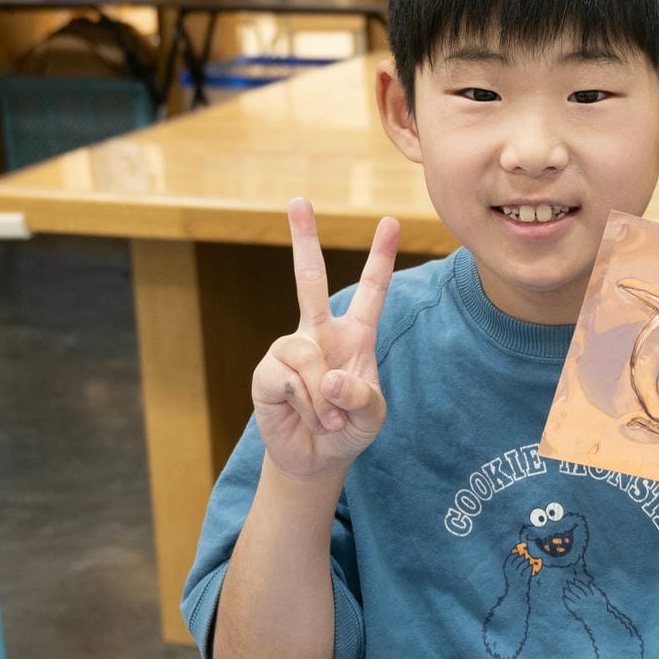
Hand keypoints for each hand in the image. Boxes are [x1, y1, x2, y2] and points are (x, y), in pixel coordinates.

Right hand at [251, 198, 399, 482]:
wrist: (316, 458)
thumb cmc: (349, 429)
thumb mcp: (373, 416)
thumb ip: (363, 397)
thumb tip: (332, 377)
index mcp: (355, 335)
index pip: (371, 291)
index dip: (381, 258)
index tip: (391, 221)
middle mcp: (319, 333)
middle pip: (310, 279)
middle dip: (303, 238)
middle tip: (298, 199)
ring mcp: (290, 350)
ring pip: (309, 358)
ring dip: (325, 400)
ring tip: (329, 419)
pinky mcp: (268, 373)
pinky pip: (291, 381)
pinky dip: (309, 408)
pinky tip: (309, 418)